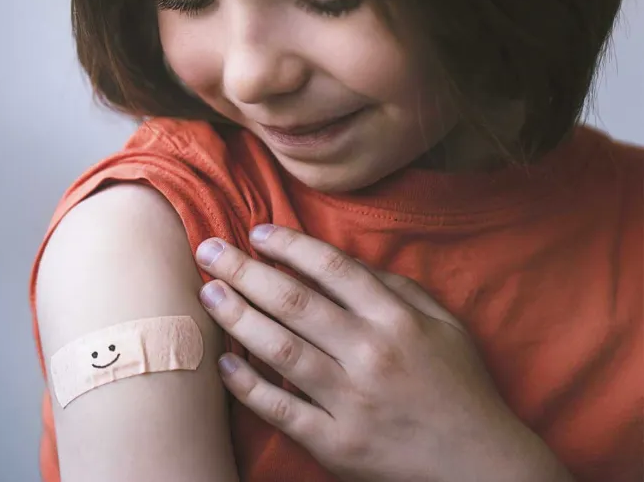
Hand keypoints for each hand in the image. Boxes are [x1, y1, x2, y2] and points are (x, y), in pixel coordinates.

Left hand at [194, 225, 573, 481]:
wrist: (481, 467)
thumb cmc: (459, 388)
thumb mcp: (444, 326)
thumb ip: (396, 288)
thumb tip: (341, 261)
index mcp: (397, 321)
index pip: (331, 268)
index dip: (288, 245)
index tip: (256, 233)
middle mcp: (371, 355)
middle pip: (293, 302)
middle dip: (244, 271)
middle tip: (208, 250)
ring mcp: (351, 401)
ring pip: (279, 350)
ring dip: (237, 318)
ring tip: (208, 294)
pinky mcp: (336, 443)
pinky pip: (280, 409)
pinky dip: (246, 385)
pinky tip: (223, 363)